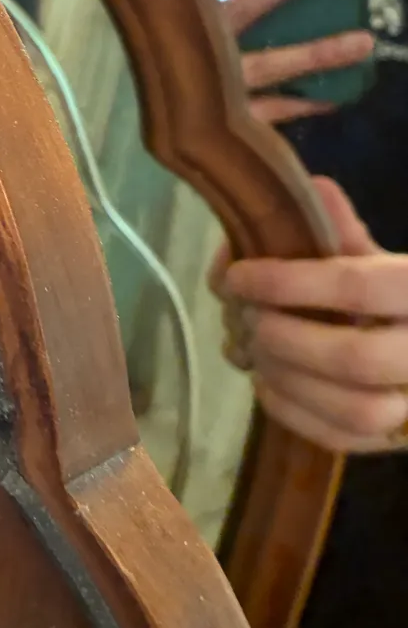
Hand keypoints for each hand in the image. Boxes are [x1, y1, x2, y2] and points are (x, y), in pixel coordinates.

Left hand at [214, 177, 407, 452]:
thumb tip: (310, 188)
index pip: (357, 287)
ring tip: (247, 347)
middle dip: (281, 337)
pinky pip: (345, 439)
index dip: (287, 282)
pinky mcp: (399, 440)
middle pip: (354, 358)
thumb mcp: (385, 259)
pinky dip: (293, 411)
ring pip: (354, 409)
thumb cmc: (400, 296)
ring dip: (284, 378)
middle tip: (241, 317)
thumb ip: (346, 232)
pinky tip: (264, 381)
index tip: (237, 277)